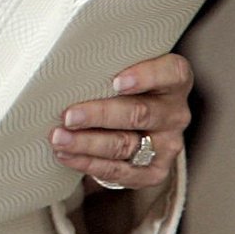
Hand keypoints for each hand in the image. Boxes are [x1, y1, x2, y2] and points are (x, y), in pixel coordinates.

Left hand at [50, 52, 192, 189]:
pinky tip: (67, 156)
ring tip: (59, 138)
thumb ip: (106, 62)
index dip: (146, 76)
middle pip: (139, 114)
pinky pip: (120, 171)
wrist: (133, 125)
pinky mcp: (154, 172)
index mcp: (173, 80)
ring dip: (87, 143)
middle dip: (99, 115)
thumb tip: (63, 62)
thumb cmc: (117, 84)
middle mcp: (175, 113)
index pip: (171, 73)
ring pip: (126, 145)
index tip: (116, 82)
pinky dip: (90, 163)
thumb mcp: (120, 67)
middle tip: (68, 116)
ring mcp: (167, 145)